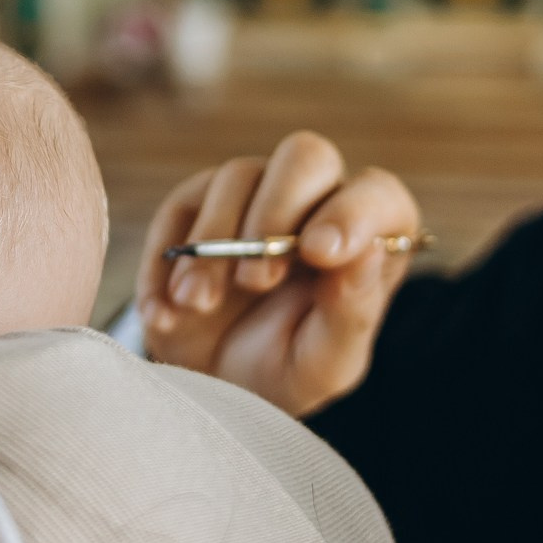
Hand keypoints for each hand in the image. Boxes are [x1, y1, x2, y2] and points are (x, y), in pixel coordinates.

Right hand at [133, 131, 420, 418]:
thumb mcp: (324, 364)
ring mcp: (254, 195)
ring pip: (237, 176)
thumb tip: (367, 252)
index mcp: (368, 235)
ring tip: (196, 305)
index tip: (320, 253)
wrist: (214, 385)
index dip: (352, 213)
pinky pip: (182, 207)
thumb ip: (351, 312)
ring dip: (214, 244)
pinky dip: (168, 259)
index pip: (377, 195)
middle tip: (255, 282)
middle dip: (275, 214)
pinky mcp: (196, 204)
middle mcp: (315, 201)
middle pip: (305, 157)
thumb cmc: (285, 370)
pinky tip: (165, 312)